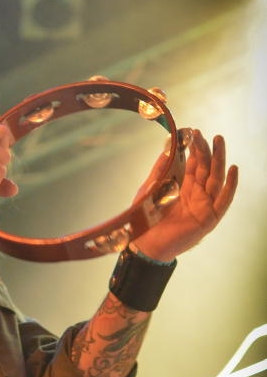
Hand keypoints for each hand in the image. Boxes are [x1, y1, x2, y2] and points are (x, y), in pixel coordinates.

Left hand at [133, 130, 237, 260]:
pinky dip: (230, 185)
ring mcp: (204, 207)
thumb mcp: (151, 188)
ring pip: (216, 180)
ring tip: (218, 141)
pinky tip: (232, 169)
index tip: (193, 132)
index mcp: (185, 190)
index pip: (195, 166)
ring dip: (219, 160)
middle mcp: (197, 197)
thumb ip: (160, 169)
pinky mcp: (208, 219)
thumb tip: (167, 147)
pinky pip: (223, 201)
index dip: (195, 149)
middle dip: (207, 150)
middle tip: (206, 133)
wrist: (144, 244)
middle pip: (207, 170)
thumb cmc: (146, 220)